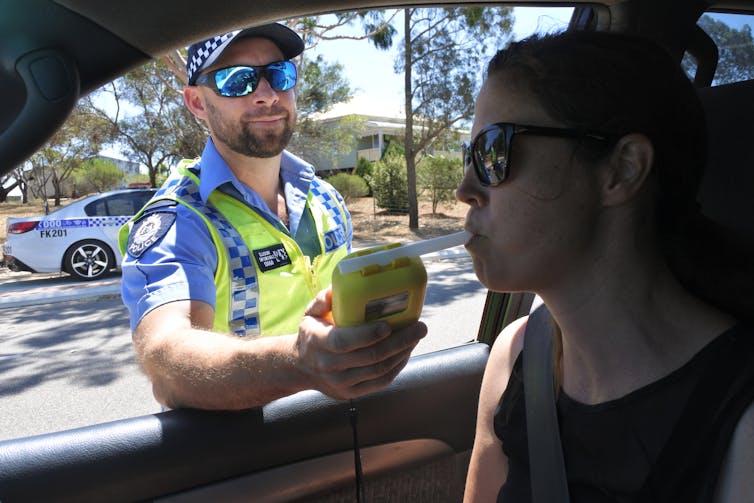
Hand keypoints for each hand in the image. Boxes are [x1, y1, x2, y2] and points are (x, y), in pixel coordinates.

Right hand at [295, 287, 426, 398]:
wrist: (301, 367)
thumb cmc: (312, 334)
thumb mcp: (310, 314)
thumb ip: (322, 300)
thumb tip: (338, 288)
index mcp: (318, 342)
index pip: (344, 342)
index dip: (368, 335)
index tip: (388, 325)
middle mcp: (329, 365)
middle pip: (370, 356)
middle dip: (399, 342)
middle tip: (419, 327)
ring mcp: (341, 382)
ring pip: (379, 370)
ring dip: (402, 353)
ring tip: (416, 337)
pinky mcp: (352, 393)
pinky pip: (380, 382)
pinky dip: (397, 367)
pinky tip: (406, 352)